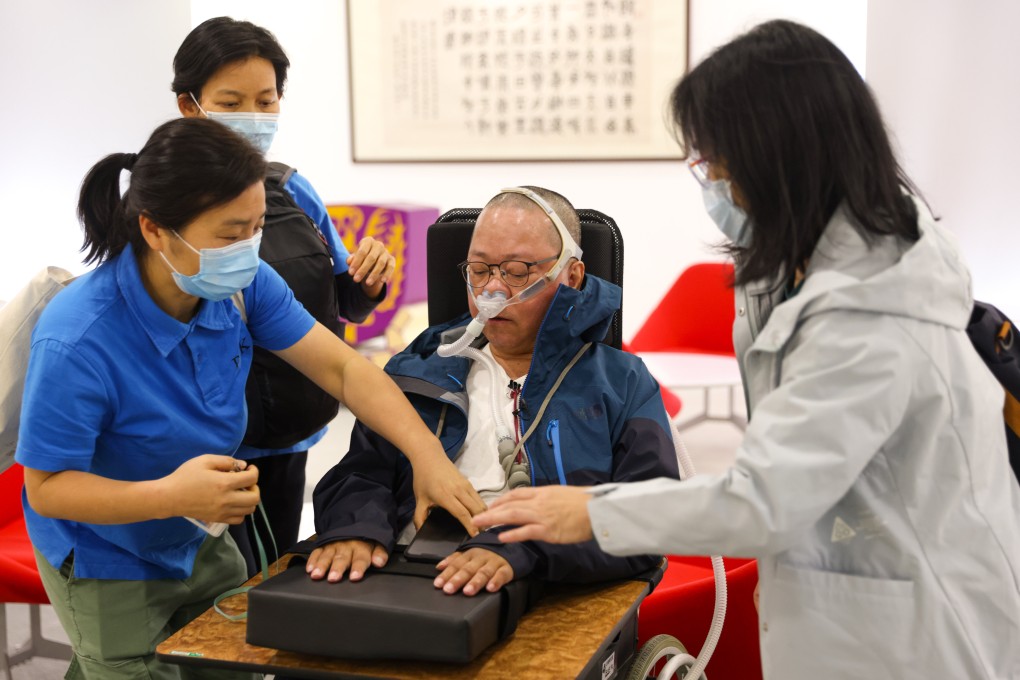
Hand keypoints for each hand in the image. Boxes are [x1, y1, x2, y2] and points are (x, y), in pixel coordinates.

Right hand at [161, 455, 258, 524]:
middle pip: (255, 498)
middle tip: (246, 482)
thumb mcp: (204, 461)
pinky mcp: (218, 519)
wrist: (169, 497)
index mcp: (224, 483)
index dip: (254, 471)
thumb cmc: (185, 476)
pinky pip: (239, 519)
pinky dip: (241, 511)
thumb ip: (226, 461)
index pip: (251, 479)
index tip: (249, 469)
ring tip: (240, 492)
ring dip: (249, 500)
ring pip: (249, 510)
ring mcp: (222, 512)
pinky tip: (233, 503)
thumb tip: (243, 466)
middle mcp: (226, 500)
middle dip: (255, 487)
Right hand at [306, 539, 388, 581]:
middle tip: (333, 578)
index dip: (358, 568)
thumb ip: (380, 553)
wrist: (353, 520)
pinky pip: (317, 552)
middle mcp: (347, 546)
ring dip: (321, 565)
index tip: (355, 577)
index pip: (361, 558)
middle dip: (337, 568)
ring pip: (327, 556)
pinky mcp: (323, 545)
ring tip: (317, 575)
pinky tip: (309, 569)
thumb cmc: (365, 539)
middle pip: (342, 558)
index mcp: (361, 547)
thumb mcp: (378, 543)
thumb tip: (379, 562)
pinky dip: (312, 560)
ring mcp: (334, 546)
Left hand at [345, 236, 394, 296]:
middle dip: (363, 270)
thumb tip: (349, 261)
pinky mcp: (392, 260)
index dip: (356, 263)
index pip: (362, 251)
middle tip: (356, 280)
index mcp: (368, 241)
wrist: (372, 263)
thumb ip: (351, 259)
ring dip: (374, 274)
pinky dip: (387, 274)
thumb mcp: (355, 259)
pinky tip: (382, 281)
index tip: (350, 273)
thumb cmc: (361, 259)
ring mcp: (386, 252)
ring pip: (381, 263)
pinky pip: (391, 267)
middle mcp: (378, 245)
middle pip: (371, 258)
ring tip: (367, 283)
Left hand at [412, 452, 485, 536]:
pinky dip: (481, 508)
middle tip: (481, 537)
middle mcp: (459, 490)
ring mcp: (466, 485)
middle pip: (476, 510)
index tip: (475, 537)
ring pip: (480, 503)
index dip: (470, 527)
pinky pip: (478, 497)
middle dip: (481, 524)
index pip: (462, 514)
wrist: (429, 457)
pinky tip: (479, 515)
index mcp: (445, 496)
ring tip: (482, 528)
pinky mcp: (469, 482)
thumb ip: (419, 517)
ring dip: (483, 516)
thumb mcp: (419, 499)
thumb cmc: (423, 478)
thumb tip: (420, 532)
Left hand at [434, 548, 512, 595]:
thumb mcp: (471, 552)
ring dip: (475, 582)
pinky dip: (496, 581)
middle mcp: (482, 557)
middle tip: (449, 589)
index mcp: (471, 553)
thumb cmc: (488, 552)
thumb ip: (455, 559)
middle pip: (468, 568)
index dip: (447, 574)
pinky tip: (490, 588)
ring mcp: (495, 562)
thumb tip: (439, 566)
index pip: (456, 564)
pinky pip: (502, 575)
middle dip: (458, 579)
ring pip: (484, 572)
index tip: (438, 584)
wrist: (513, 545)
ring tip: (467, 591)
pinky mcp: (507, 568)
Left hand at [472, 486, 593, 543]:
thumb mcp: (563, 494)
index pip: (516, 494)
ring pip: (513, 516)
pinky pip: (526, 532)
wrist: (598, 509)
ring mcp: (543, 516)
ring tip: (480, 525)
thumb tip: (541, 502)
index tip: (491, 506)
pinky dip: (512, 533)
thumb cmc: (585, 503)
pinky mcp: (548, 530)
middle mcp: (539, 502)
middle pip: (509, 504)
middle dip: (491, 511)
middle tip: (476, 518)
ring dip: (494, 520)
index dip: (501, 501)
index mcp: (543, 492)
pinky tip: (501, 537)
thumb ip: (549, 499)